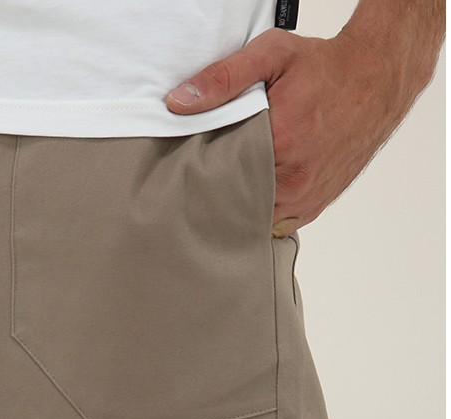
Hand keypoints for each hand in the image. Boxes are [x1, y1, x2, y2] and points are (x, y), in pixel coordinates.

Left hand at [165, 22, 441, 236]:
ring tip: (228, 189)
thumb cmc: (326, 67)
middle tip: (204, 182)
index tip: (191, 173)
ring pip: (256, 219)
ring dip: (241, 207)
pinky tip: (253, 196)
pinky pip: (278, 224)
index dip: (202, 178)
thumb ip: (223, 78)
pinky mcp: (316, 205)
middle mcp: (295, 178)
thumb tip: (179, 102)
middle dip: (219, 195)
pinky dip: (263, 214)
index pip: (220, 179)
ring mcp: (307, 196)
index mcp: (280, 143)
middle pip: (236, 203)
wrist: (377, 77)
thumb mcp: (272, 56)